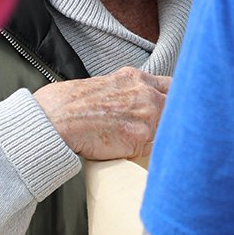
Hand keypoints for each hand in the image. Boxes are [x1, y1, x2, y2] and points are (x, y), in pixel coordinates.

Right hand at [34, 68, 170, 161]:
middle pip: (180, 104)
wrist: (53, 120)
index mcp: (134, 78)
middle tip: (177, 129)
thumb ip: (124, 93)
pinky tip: (150, 156)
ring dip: (171, 135)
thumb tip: (129, 108)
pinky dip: (157, 153)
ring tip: (166, 146)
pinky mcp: (142, 138)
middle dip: (179, 117)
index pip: (172, 86)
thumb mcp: (101, 86)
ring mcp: (147, 114)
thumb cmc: (66, 106)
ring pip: (174, 125)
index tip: (176, 110)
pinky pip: (161, 147)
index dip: (176, 99)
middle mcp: (145, 92)